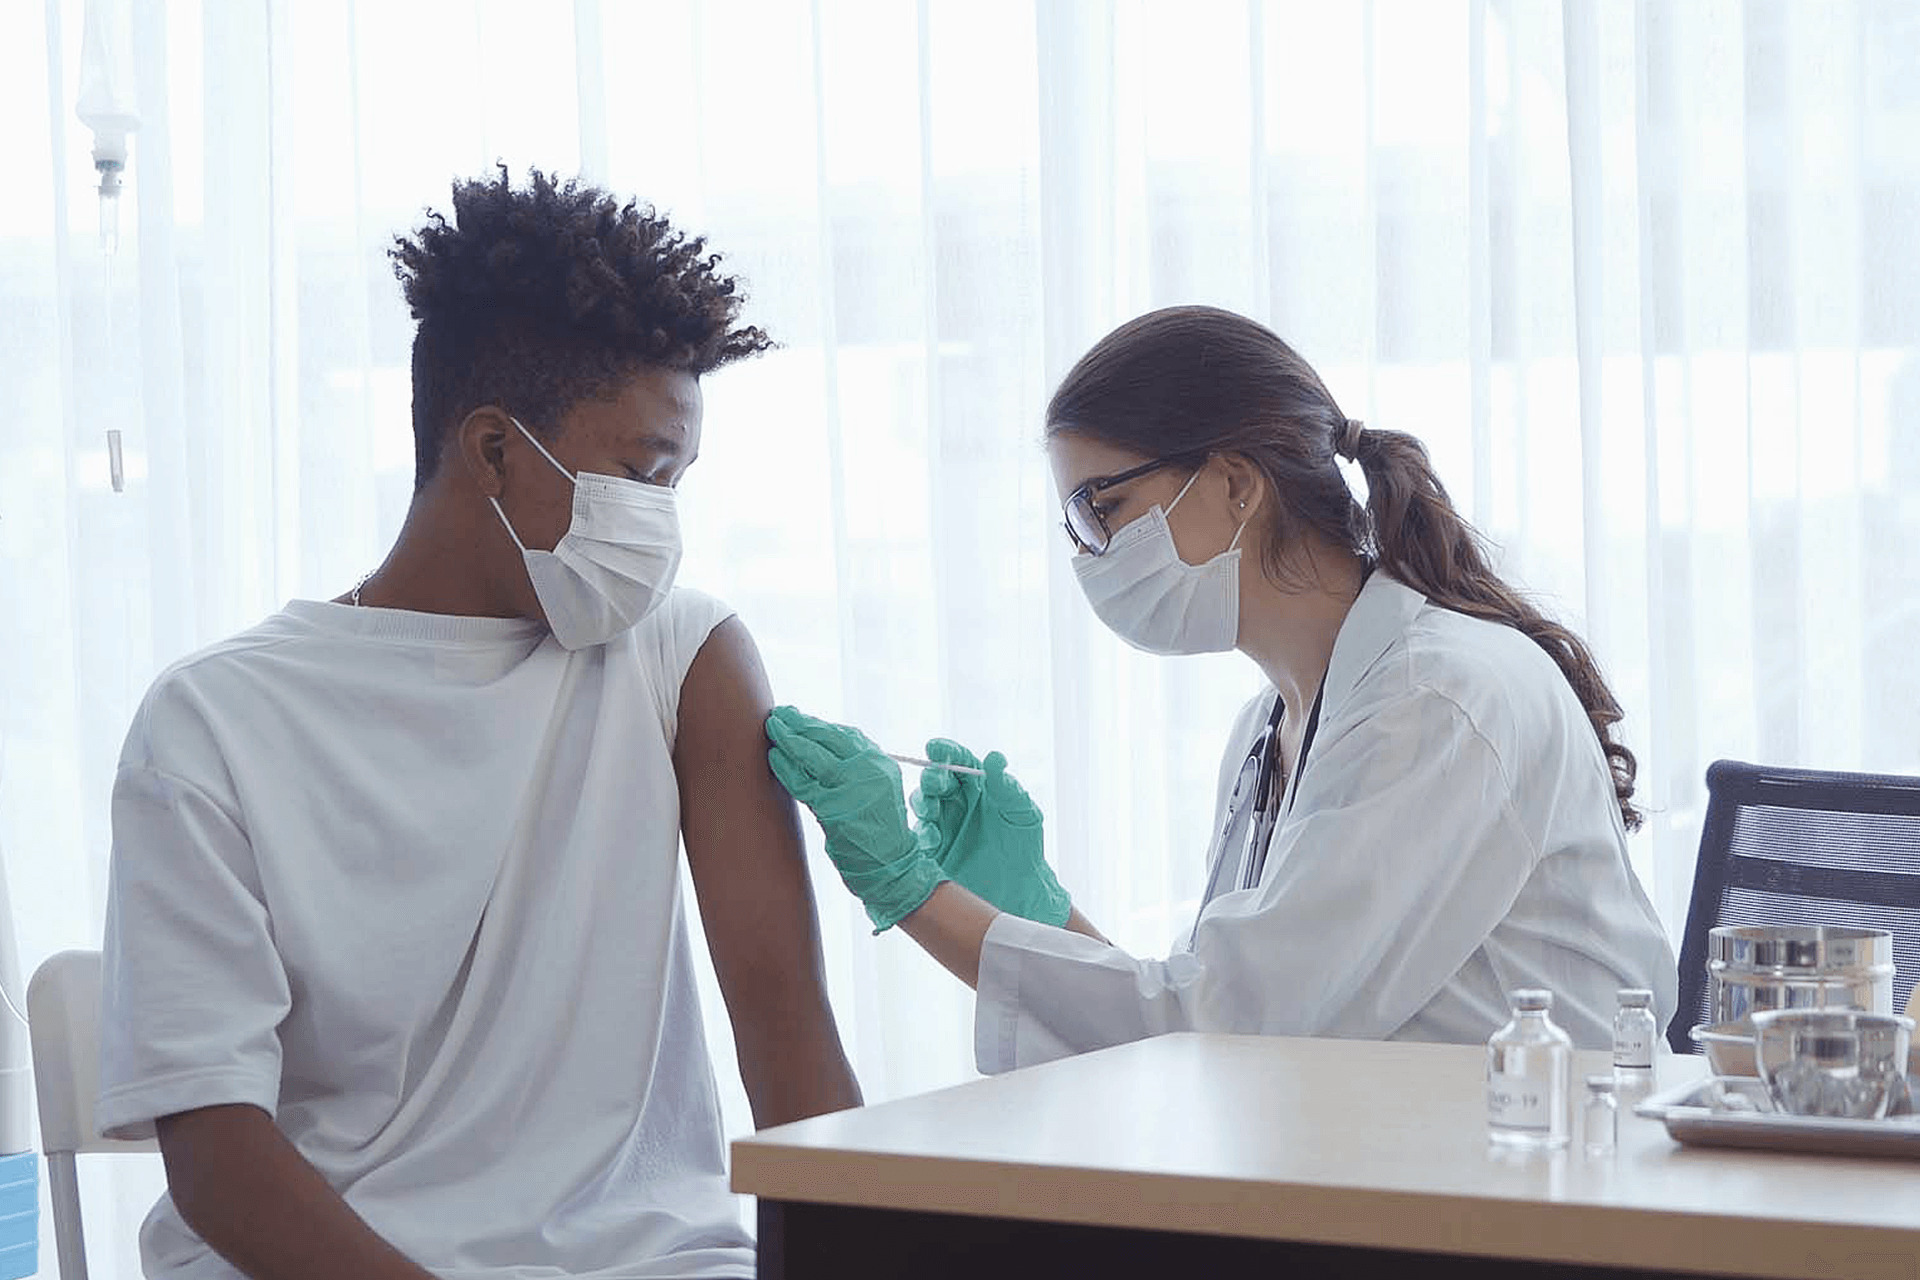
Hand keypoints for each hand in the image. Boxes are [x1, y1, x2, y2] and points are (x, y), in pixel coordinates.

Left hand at [765, 706, 946, 931]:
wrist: (892, 866)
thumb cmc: (878, 830)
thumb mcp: (876, 789)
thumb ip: (854, 768)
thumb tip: (817, 746)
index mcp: (880, 763)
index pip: (844, 735)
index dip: (817, 725)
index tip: (798, 718)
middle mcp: (869, 770)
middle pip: (827, 738)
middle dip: (799, 724)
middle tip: (779, 714)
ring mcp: (852, 788)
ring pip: (812, 756)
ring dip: (788, 740)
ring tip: (771, 728)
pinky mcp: (834, 809)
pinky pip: (803, 783)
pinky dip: (785, 768)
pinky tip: (773, 757)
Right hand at [909, 740, 1071, 926]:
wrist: (1020, 890)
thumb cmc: (1026, 848)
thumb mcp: (1023, 815)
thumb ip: (1008, 788)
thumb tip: (995, 758)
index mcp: (978, 787)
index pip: (958, 762)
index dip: (945, 752)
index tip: (935, 748)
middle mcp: (956, 802)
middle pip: (935, 780)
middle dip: (932, 778)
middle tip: (937, 785)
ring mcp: (942, 825)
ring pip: (922, 804)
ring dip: (923, 804)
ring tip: (932, 813)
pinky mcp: (933, 850)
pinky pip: (919, 837)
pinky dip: (922, 835)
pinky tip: (933, 841)